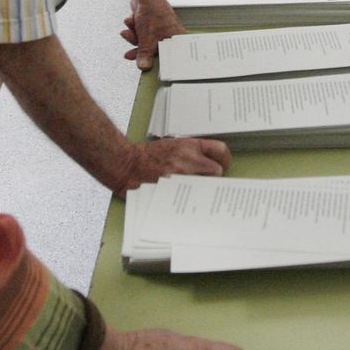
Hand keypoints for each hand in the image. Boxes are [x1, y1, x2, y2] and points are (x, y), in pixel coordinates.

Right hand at [115, 137, 230, 193]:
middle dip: (212, 178)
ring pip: (205, 187)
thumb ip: (191, 154)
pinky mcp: (173, 190)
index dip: (224, 161)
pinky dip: (189, 202)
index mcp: (189, 146)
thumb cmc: (147, 156)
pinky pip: (191, 198)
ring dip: (201, 191)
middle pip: (217, 171)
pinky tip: (185, 203)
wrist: (126, 163)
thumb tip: (208, 167)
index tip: (222, 166)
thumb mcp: (172, 146)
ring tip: (194, 194)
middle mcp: (188, 159)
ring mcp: (181, 176)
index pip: (220, 150)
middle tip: (205, 183)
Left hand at [121, 0, 185, 70]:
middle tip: (131, 54)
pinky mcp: (151, 26)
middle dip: (139, 49)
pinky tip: (131, 23)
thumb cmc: (153, 11)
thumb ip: (145, 54)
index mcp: (176, 39)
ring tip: (129, 32)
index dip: (157, 63)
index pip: (169, 57)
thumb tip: (144, 66)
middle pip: (155, 51)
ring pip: (145, 43)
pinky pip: (141, 35)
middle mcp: (170, 35)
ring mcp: (160, 31)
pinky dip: (134, 30)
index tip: (148, 68)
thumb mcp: (148, 38)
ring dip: (134, 37)